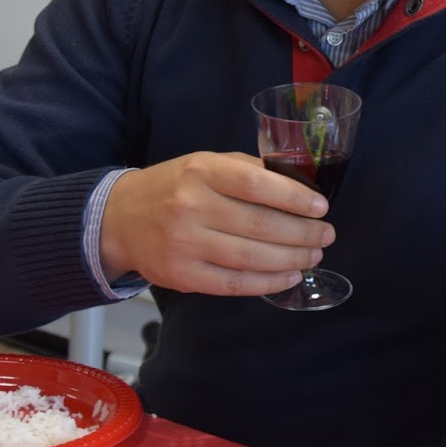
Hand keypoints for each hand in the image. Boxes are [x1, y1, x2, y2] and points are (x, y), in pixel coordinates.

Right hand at [99, 151, 332, 296]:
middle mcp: (191, 206)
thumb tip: (300, 186)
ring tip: (314, 255)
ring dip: (291, 259)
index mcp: (202, 171)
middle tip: (326, 235)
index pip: (257, 184)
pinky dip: (266, 282)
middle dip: (302, 233)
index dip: (294, 197)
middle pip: (259, 225)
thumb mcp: (207, 163)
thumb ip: (249, 171)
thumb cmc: (176, 187)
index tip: (321, 207)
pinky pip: (233, 283)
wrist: (119, 219)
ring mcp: (184, 244)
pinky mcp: (181, 275)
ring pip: (250, 257)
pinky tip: (288, 276)